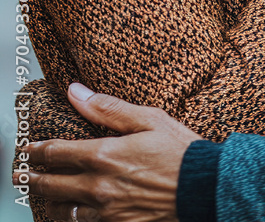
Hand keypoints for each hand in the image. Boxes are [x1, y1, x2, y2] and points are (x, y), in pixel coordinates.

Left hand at [13, 83, 199, 221]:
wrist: (204, 187)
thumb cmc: (179, 149)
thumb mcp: (147, 118)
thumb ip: (107, 107)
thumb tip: (76, 92)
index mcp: (105, 156)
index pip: (57, 153)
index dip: (37, 151)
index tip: (27, 149)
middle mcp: (101, 187)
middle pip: (54, 186)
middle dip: (34, 179)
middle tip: (23, 175)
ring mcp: (109, 212)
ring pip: (67, 212)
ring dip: (53, 202)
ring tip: (46, 196)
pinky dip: (77, 218)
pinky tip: (76, 213)